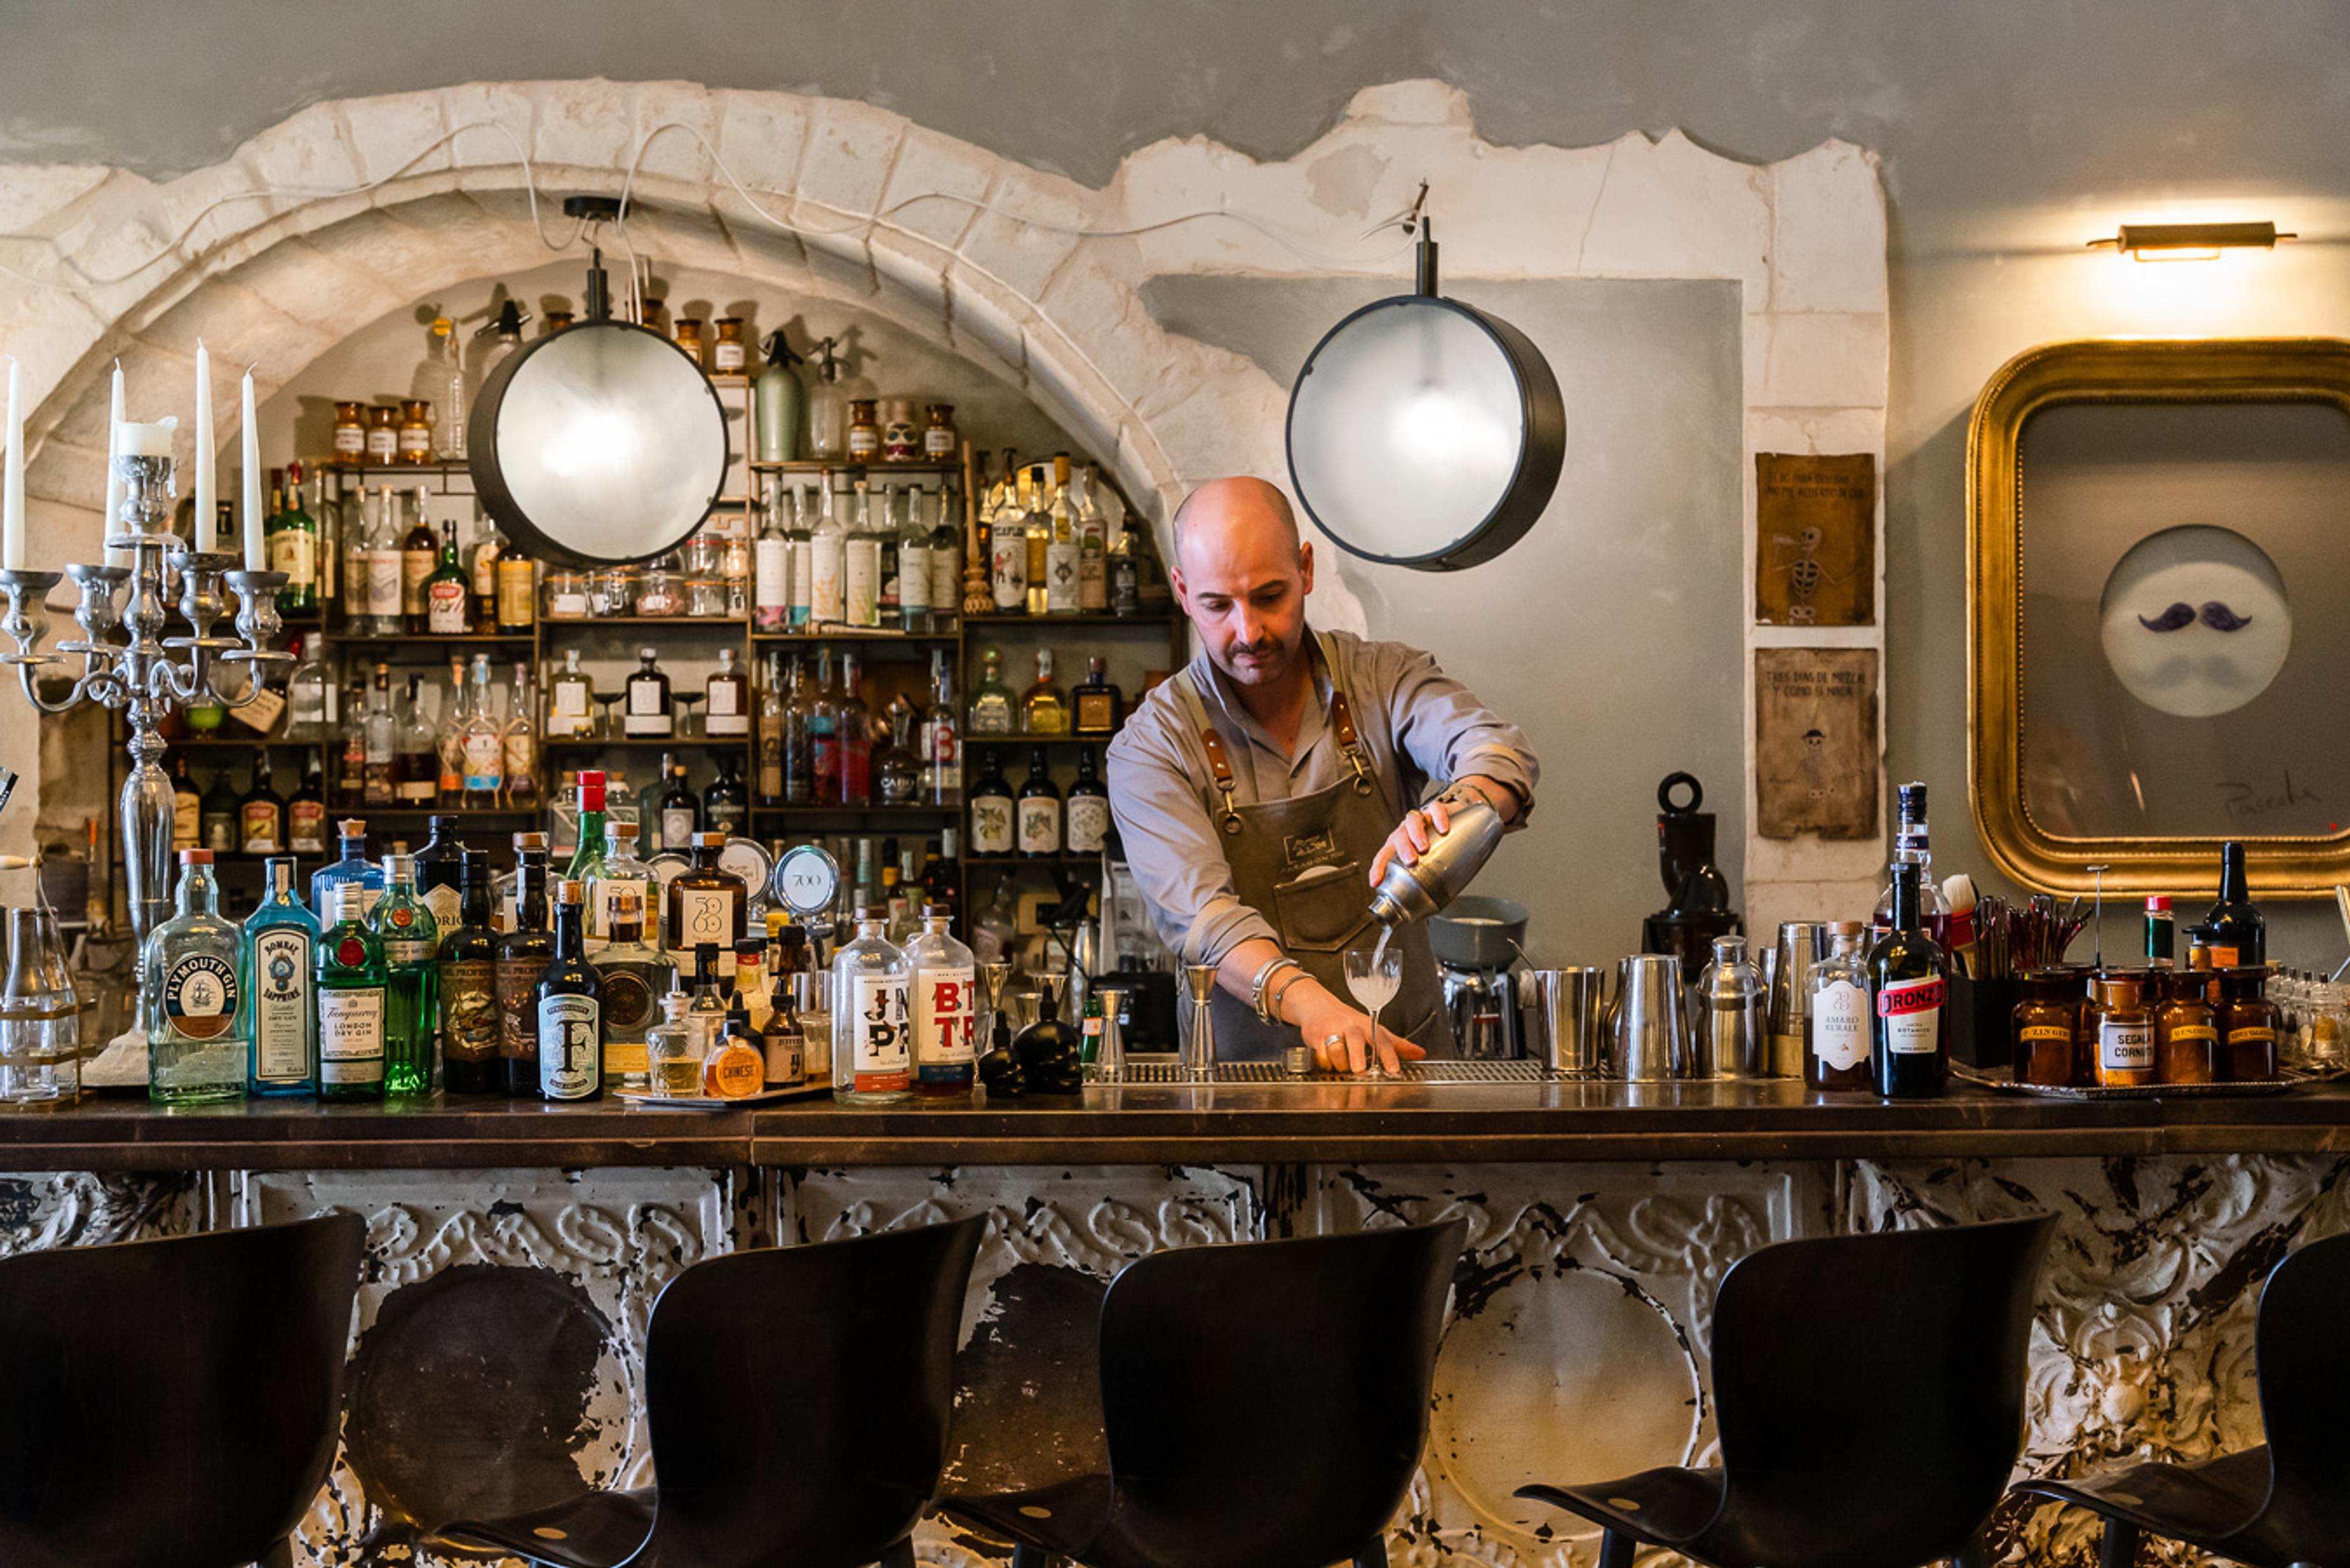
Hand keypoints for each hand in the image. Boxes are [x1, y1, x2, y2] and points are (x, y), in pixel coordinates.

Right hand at [1288, 983, 1426, 1074]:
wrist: (1317, 1006)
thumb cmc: (1347, 1021)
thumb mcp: (1373, 1029)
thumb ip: (1396, 1044)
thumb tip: (1420, 1053)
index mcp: (1368, 1026)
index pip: (1381, 1039)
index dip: (1388, 1054)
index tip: (1393, 1069)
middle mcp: (1351, 1027)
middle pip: (1355, 1041)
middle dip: (1356, 1056)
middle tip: (1358, 1069)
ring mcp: (1332, 1031)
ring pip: (1336, 1052)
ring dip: (1340, 1063)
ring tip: (1342, 1063)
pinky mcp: (1315, 1037)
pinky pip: (1320, 1056)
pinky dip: (1325, 1062)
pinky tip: (1327, 1058)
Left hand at [1369, 794, 1455, 887]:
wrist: (1453, 820)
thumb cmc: (1436, 843)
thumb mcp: (1428, 862)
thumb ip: (1426, 880)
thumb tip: (1431, 908)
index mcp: (1399, 846)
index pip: (1384, 856)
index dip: (1378, 868)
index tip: (1376, 882)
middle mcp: (1407, 831)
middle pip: (1398, 837)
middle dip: (1403, 850)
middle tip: (1412, 862)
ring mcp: (1421, 819)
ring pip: (1412, 821)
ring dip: (1416, 834)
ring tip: (1424, 847)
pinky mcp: (1437, 809)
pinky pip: (1435, 809)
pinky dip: (1438, 817)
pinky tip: (1443, 829)